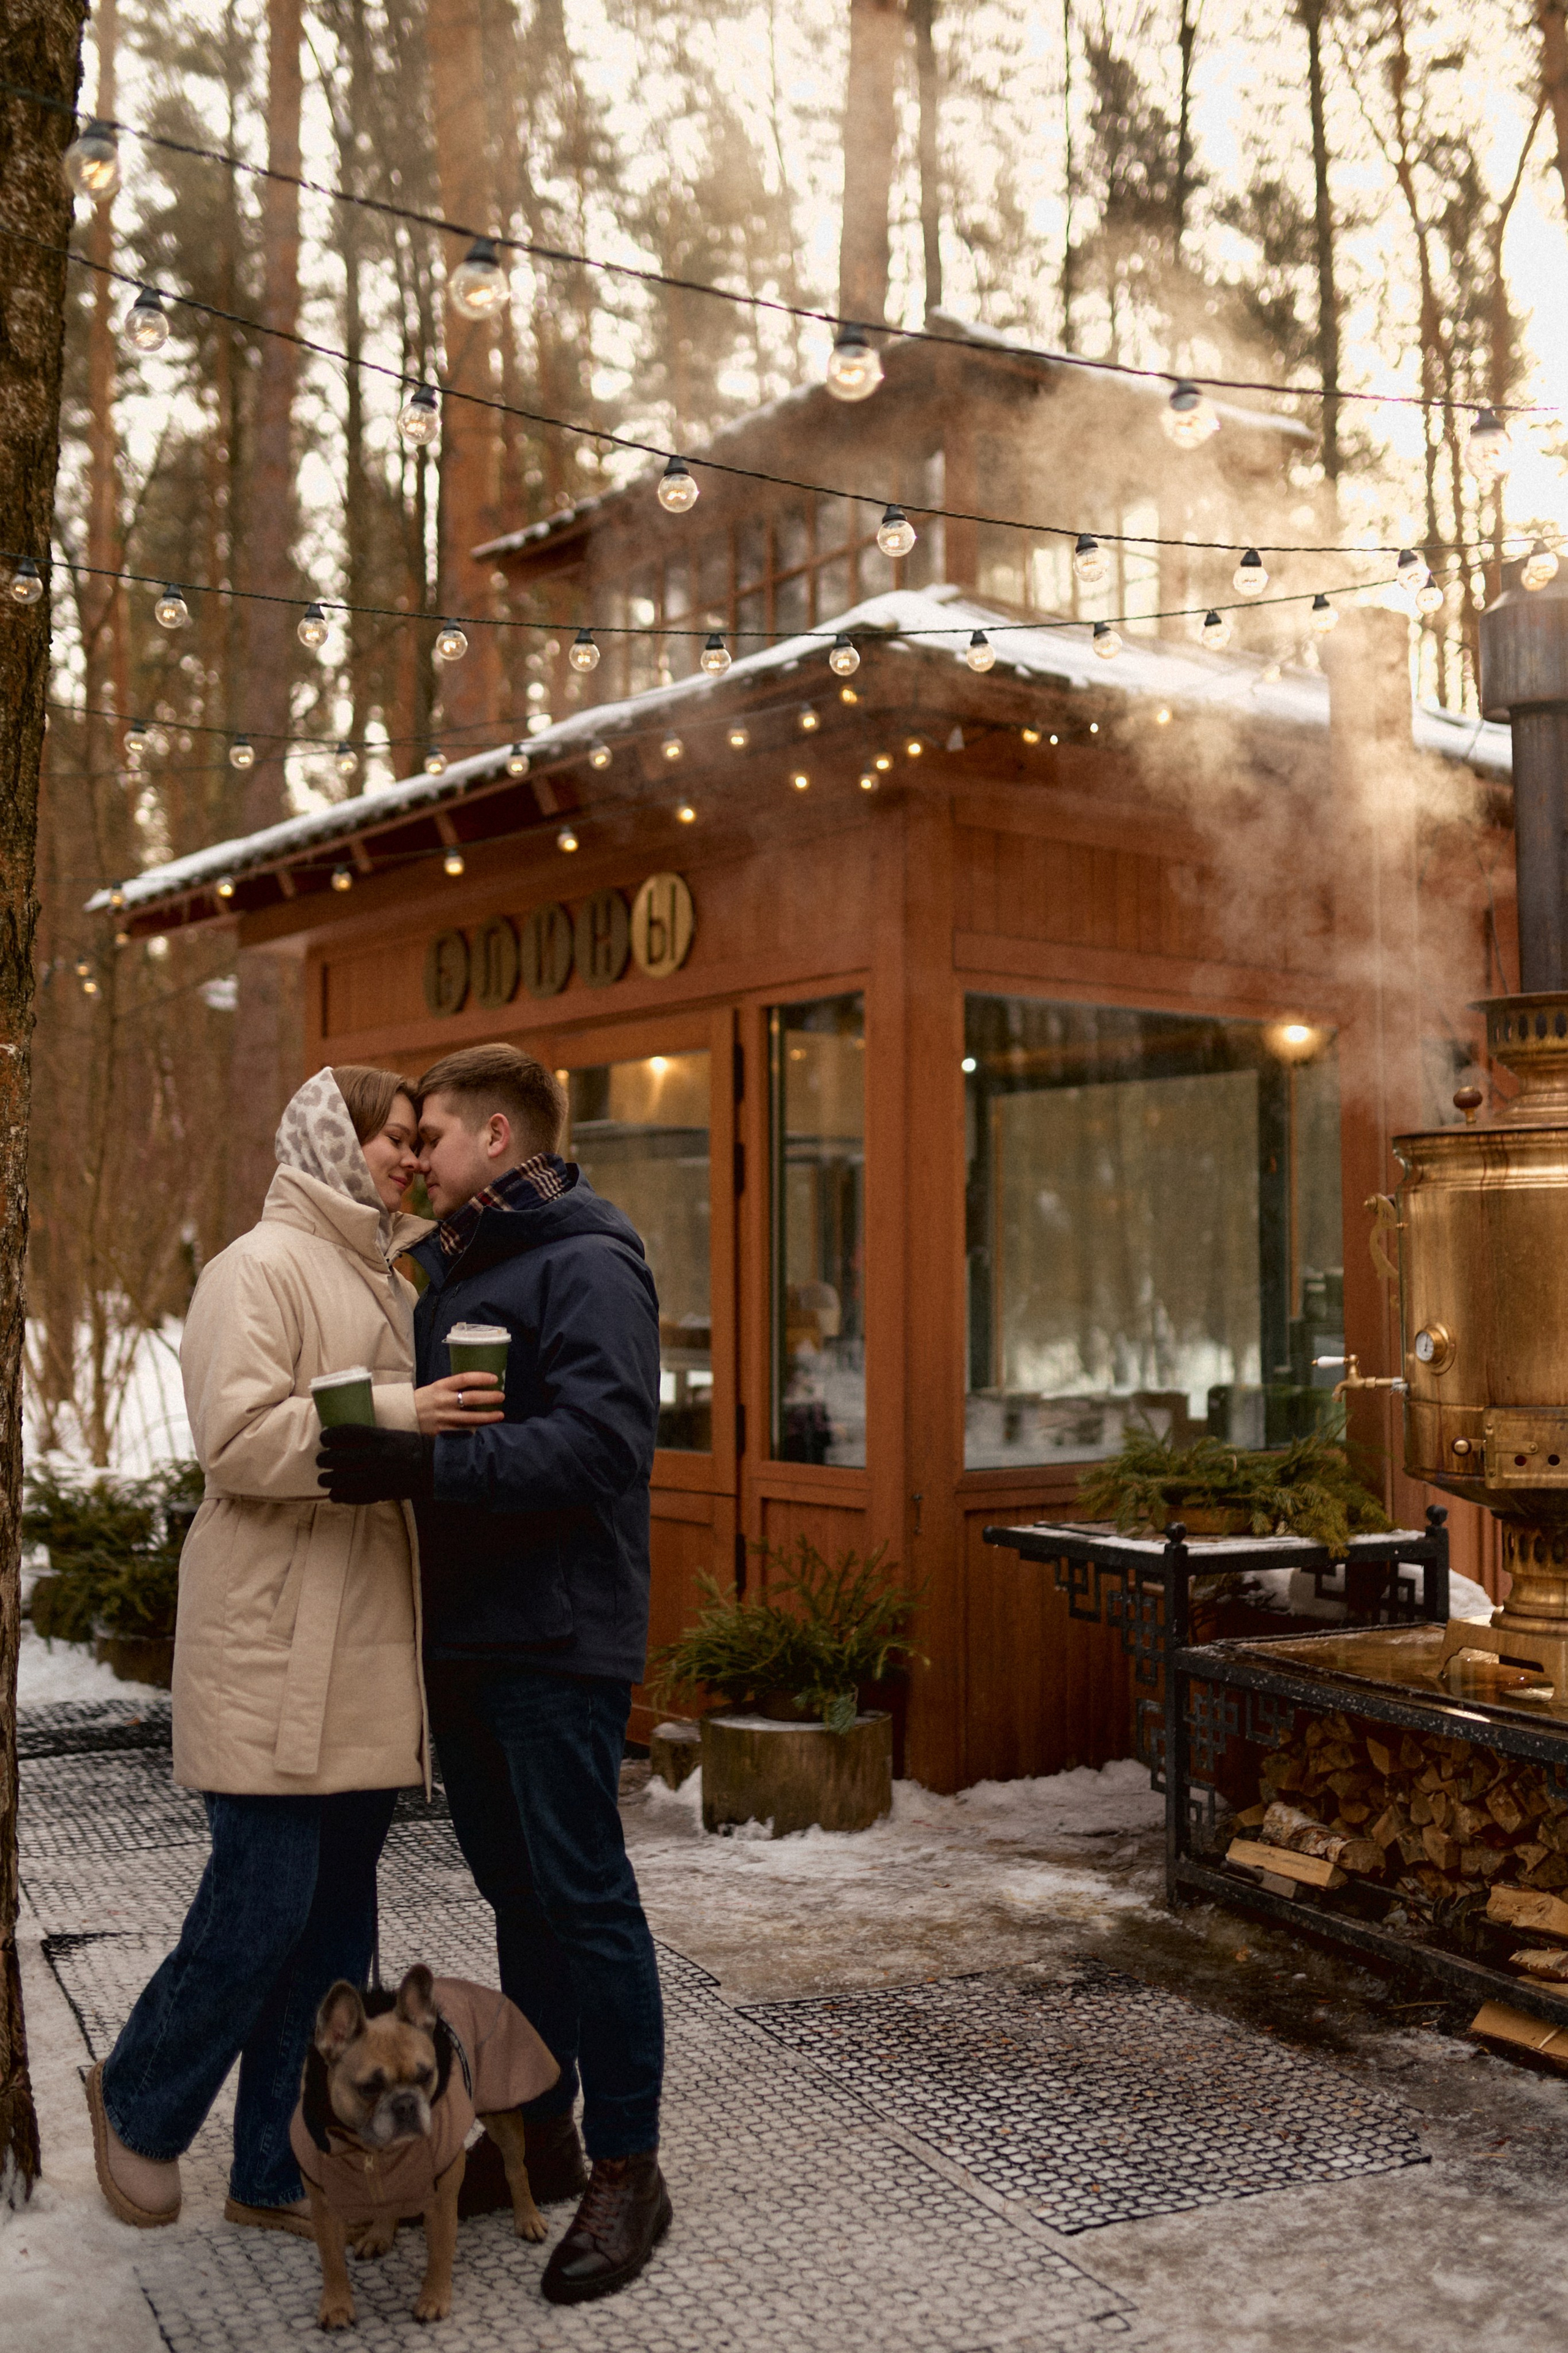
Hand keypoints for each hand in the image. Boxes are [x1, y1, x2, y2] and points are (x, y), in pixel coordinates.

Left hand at [317, 1425, 433, 1504]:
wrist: (435, 1468)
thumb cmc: (414, 1447)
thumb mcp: (392, 1434)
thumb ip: (370, 1437)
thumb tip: (343, 1439)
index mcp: (380, 1437)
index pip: (346, 1433)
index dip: (330, 1436)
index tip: (324, 1438)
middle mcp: (376, 1456)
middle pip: (338, 1458)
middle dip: (324, 1459)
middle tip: (321, 1460)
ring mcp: (376, 1476)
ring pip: (340, 1480)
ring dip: (327, 1480)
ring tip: (324, 1479)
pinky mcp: (379, 1493)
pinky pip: (352, 1496)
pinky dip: (339, 1496)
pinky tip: (335, 1494)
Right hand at [414, 1371, 504, 1435]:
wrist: (405, 1416)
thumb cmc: (425, 1399)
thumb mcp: (436, 1387)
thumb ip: (454, 1387)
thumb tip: (478, 1385)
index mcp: (441, 1386)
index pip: (464, 1379)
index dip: (481, 1378)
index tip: (494, 1379)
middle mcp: (443, 1401)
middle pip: (470, 1398)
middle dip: (489, 1397)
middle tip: (501, 1396)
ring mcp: (444, 1417)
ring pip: (470, 1417)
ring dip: (487, 1417)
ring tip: (500, 1415)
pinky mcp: (443, 1430)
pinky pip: (463, 1430)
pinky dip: (475, 1428)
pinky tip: (485, 1427)